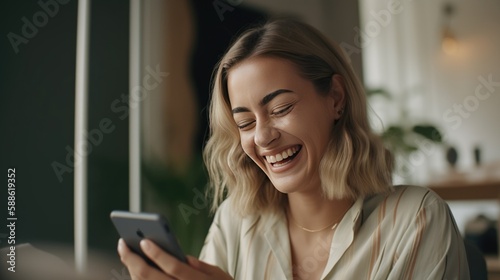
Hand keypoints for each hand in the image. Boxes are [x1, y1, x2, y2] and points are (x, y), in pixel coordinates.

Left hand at [118, 239, 232, 279]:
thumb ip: (199, 265)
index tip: (144, 241)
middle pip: (150, 277)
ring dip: (131, 270)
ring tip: (126, 254)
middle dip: (132, 260)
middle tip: (123, 243)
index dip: (158, 254)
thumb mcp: (218, 275)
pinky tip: (133, 269)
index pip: (174, 267)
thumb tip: (179, 255)